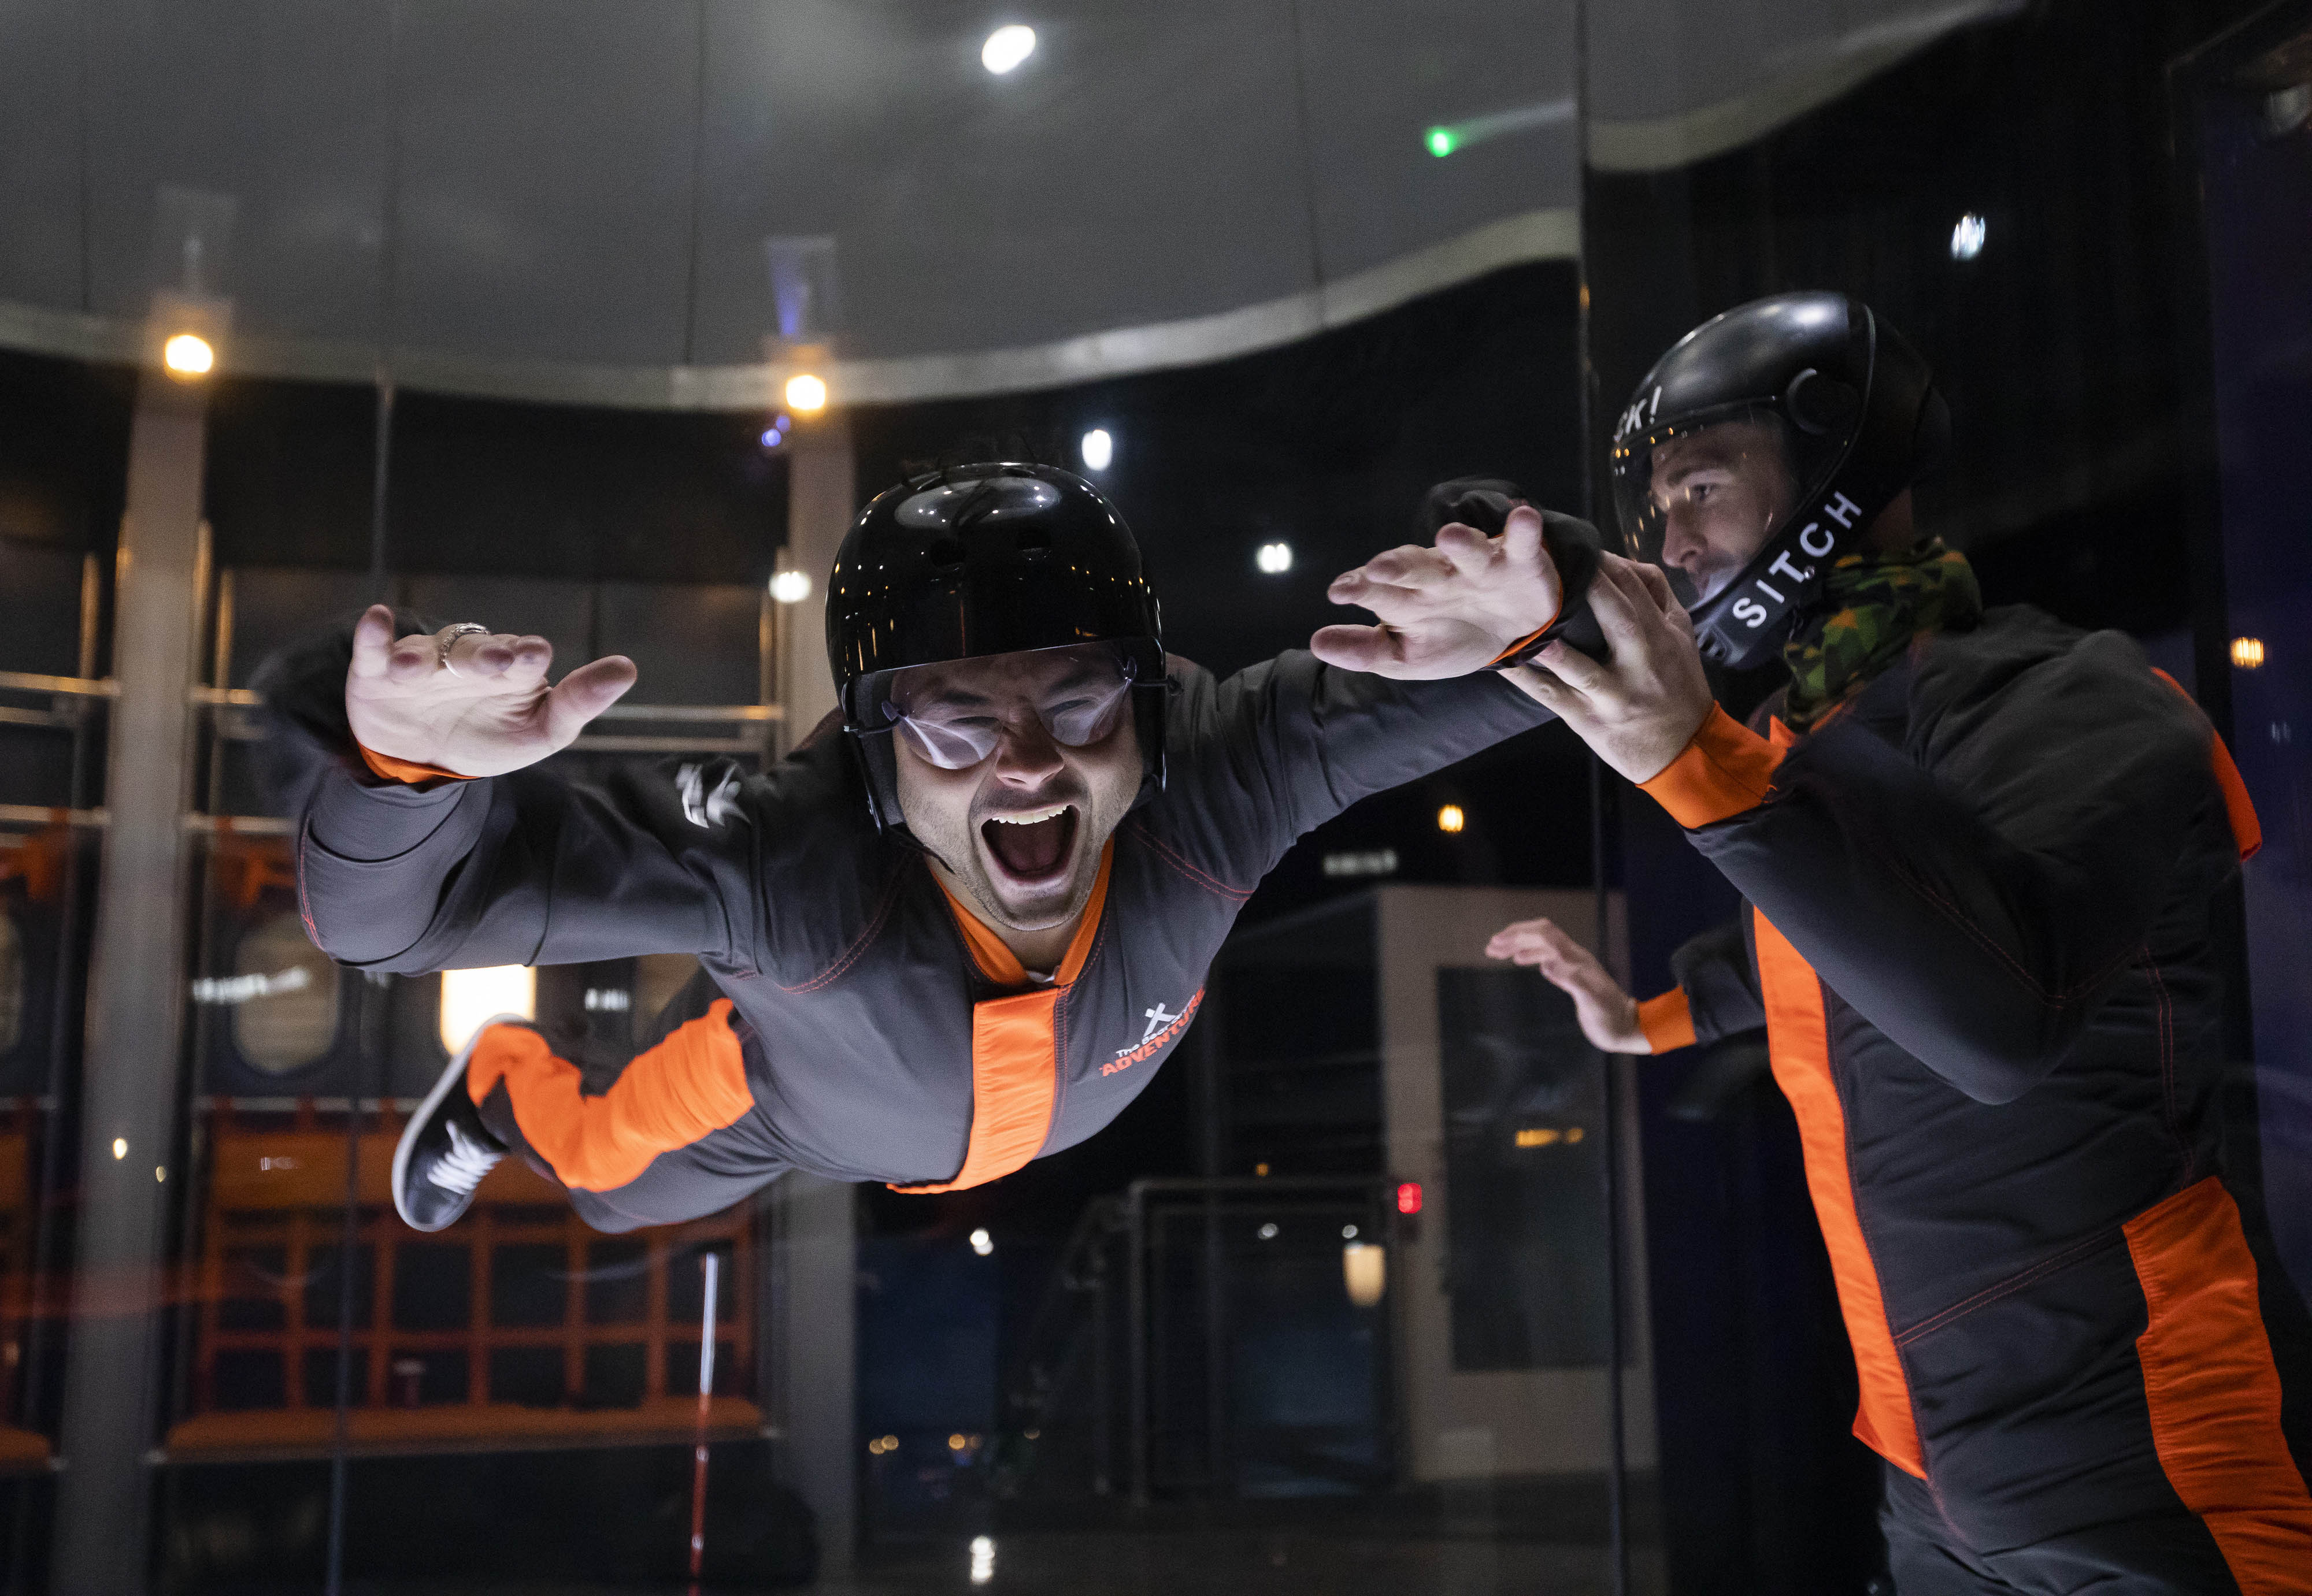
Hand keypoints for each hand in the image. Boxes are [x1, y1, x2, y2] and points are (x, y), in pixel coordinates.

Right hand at [345, 605, 636, 777]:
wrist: (427, 764)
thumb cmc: (492, 737)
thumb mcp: (542, 731)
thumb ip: (580, 702)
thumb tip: (628, 668)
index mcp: (511, 669)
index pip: (523, 655)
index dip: (527, 654)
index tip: (535, 656)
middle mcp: (468, 658)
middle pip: (475, 649)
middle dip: (482, 655)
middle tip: (493, 664)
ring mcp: (423, 664)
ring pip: (424, 652)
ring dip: (421, 657)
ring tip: (414, 670)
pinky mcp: (378, 673)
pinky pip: (374, 649)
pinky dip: (374, 635)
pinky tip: (376, 620)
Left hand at [1309, 504, 1561, 677]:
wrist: (1512, 634)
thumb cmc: (1449, 638)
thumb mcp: (1405, 656)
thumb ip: (1364, 650)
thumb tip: (1317, 642)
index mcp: (1406, 596)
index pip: (1377, 589)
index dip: (1359, 587)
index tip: (1339, 591)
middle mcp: (1437, 574)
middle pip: (1415, 566)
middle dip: (1398, 566)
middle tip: (1378, 569)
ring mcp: (1477, 564)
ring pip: (1466, 550)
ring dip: (1460, 542)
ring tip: (1449, 536)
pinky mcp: (1517, 560)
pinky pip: (1520, 542)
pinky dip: (1522, 529)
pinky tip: (1522, 515)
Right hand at [1486, 916, 1651, 1053]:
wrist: (1627, 1027)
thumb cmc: (1609, 1020)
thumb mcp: (1592, 1004)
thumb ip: (1573, 982)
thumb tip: (1548, 965)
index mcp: (1577, 960)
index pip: (1545, 935)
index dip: (1519, 935)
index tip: (1498, 945)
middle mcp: (1575, 957)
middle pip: (1541, 934)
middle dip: (1514, 936)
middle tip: (1490, 947)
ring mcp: (1574, 965)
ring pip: (1542, 944)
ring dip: (1518, 944)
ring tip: (1496, 952)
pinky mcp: (1572, 974)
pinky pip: (1547, 956)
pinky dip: (1529, 954)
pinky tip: (1520, 961)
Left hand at [1509, 554, 1712, 783]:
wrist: (1686, 749)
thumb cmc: (1679, 686)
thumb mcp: (1681, 637)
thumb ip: (1658, 596)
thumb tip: (1627, 561)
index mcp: (1663, 637)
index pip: (1638, 591)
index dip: (1609, 565)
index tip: (1580, 546)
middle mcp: (1642, 665)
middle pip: (1617, 619)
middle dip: (1590, 589)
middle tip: (1553, 563)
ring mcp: (1614, 696)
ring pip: (1582, 668)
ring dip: (1553, 647)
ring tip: (1523, 621)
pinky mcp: (1589, 721)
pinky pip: (1554, 698)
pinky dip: (1528, 680)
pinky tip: (1502, 662)